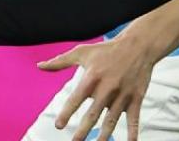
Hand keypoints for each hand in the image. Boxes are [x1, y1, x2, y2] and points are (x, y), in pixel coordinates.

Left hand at [37, 35, 156, 140]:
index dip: (67, 113)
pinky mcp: (136, 98)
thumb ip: (60, 61)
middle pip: (93, 114)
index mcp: (92, 78)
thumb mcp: (83, 52)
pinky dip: (133, 132)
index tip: (59, 125)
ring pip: (111, 120)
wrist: (139, 45)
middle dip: (83, 130)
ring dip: (104, 136)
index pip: (76, 98)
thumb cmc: (107, 49)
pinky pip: (134, 119)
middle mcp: (107, 88)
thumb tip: (39, 66)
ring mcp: (122, 95)